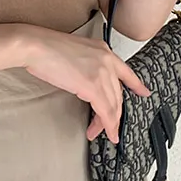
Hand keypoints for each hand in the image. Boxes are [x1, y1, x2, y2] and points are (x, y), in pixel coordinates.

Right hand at [20, 27, 150, 143]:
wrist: (36, 46)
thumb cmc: (46, 50)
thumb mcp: (75, 54)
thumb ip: (86, 66)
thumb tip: (84, 82)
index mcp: (103, 50)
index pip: (125, 72)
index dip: (136, 85)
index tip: (144, 92)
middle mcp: (107, 60)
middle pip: (118, 94)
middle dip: (114, 115)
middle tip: (107, 128)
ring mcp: (101, 72)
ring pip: (113, 105)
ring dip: (108, 123)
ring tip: (101, 134)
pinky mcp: (92, 85)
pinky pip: (105, 111)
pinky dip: (107, 125)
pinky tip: (105, 132)